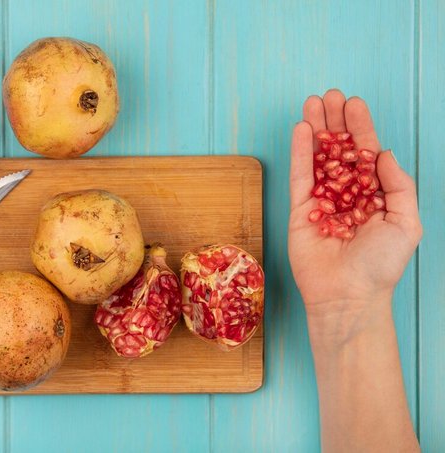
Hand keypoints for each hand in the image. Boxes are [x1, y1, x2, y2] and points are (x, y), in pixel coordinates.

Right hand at [288, 89, 421, 329]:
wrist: (348, 296)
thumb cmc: (381, 265)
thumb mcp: (407, 223)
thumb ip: (398, 185)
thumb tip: (381, 155)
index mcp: (374, 196)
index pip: (365, 154)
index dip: (360, 128)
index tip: (353, 103)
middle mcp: (347, 194)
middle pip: (339, 150)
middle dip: (335, 122)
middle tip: (329, 95)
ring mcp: (321, 201)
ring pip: (317, 158)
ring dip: (315, 129)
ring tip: (312, 103)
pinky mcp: (299, 210)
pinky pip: (299, 176)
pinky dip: (300, 153)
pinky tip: (301, 130)